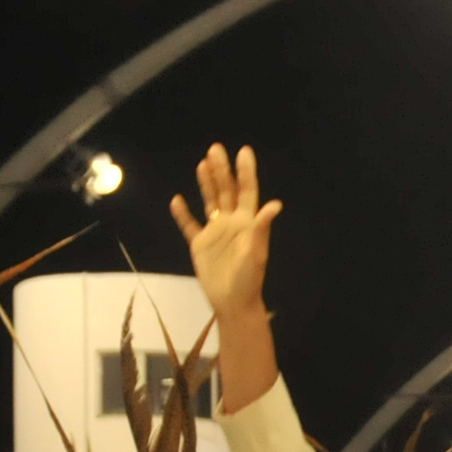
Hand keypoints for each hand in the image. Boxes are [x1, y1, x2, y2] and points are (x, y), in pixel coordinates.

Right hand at [170, 144, 282, 321]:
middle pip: (226, 190)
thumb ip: (261, 229)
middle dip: (221, 170)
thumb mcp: (256, 254)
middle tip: (215, 149)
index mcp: (247, 223)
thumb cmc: (249, 280)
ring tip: (202, 164)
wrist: (233, 302)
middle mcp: (231, 222)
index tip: (243, 152)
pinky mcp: (200, 245)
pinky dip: (183, 214)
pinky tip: (177, 201)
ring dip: (206, 183)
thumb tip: (274, 205)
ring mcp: (215, 232)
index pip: (247, 191)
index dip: (245, 172)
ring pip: (210, 201)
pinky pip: (190, 226)